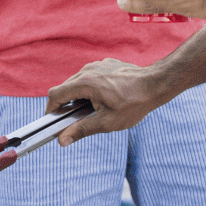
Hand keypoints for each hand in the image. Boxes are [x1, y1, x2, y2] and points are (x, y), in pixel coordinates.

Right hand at [47, 58, 172, 145]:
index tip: (54, 121)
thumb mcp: (107, 122)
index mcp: (85, 83)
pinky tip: (105, 100)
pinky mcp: (105, 65)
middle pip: (66, 88)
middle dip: (67, 105)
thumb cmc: (133, 104)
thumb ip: (81, 130)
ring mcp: (97, 65)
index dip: (51, 109)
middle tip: (76, 121)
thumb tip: (62, 140)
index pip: (55, 94)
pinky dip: (90, 89)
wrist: (155, 84)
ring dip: (80, 97)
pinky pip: (90, 77)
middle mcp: (88, 70)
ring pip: (78, 82)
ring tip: (94, 111)